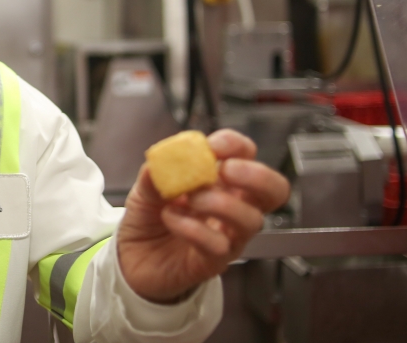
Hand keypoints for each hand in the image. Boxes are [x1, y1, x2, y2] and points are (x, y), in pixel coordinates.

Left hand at [116, 129, 289, 303]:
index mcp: (220, 180)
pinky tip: (171, 219)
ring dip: (220, 203)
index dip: (236, 146)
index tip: (214, 146)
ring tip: (189, 199)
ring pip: (252, 220)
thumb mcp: (145, 188)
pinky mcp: (214, 261)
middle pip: (274, 190)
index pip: (246, 155)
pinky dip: (192, 228)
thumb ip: (155, 174)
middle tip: (225, 170)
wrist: (131, 257)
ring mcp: (228, 235)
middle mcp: (233, 206)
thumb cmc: (149, 218)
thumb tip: (160, 161)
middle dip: (256, 175)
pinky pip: (218, 245)